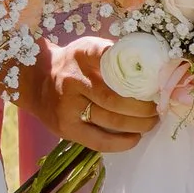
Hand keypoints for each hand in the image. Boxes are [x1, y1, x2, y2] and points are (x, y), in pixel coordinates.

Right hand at [21, 39, 157, 153]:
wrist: (34, 80)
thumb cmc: (73, 65)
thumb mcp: (89, 49)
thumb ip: (114, 55)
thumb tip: (153, 66)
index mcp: (83, 55)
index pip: (112, 59)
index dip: (138, 71)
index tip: (158, 79)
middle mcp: (73, 79)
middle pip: (117, 98)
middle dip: (145, 106)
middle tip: (159, 107)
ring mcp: (67, 105)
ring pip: (111, 119)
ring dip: (139, 124)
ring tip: (152, 121)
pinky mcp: (65, 127)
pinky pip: (98, 140)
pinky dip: (121, 142)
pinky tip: (135, 138)